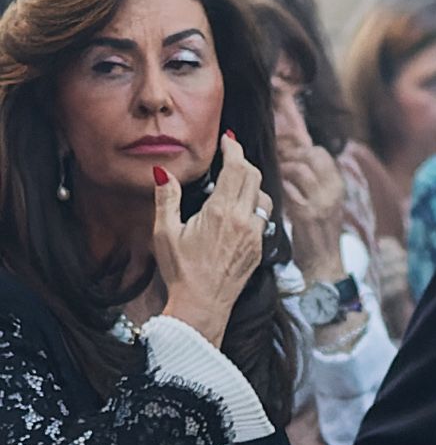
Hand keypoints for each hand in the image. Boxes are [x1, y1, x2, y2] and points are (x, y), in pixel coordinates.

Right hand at [155, 133, 268, 346]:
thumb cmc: (180, 270)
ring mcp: (255, 235)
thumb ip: (166, 199)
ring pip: (264, 197)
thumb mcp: (164, 233)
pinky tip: (241, 210)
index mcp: (221, 212)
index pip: (236, 168)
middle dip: (243, 162)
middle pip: (254, 177)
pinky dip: (255, 206)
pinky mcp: (259, 248)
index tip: (228, 140)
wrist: (203, 305)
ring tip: (235, 181)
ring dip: (253, 184)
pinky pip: (264, 217)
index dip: (234, 150)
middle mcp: (244, 220)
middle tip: (230, 156)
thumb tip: (162, 173)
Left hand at [278, 140, 347, 283]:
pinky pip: (289, 189)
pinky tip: (270, 190)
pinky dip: (277, 185)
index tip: (281, 153)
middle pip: (311, 155)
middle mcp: (333, 191)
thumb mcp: (322, 203)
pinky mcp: (306, 215)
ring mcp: (321, 202)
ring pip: (300, 170)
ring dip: (281, 168)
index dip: (297, 148)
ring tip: (271, 175)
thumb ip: (311, 182)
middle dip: (288, 154)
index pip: (319, 152)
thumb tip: (291, 158)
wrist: (323, 264)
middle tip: (272, 161)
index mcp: (337, 185)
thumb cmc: (316, 233)